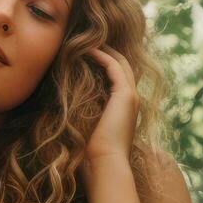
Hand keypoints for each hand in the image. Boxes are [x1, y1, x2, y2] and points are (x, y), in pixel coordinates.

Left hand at [82, 47, 138, 165]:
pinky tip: (87, 50)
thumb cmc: (95, 152)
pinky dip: (102, 56)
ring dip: (104, 50)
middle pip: (123, 66)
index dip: (106, 63)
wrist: (106, 162)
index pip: (119, 78)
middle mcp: (133, 99)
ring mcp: (132, 96)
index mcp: (126, 108)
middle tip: (89, 40)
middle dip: (108, 51)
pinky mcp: (126, 94)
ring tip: (87, 41)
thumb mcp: (91, 128)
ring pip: (120, 62)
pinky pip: (114, 66)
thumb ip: (88, 114)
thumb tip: (70, 108)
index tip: (89, 54)